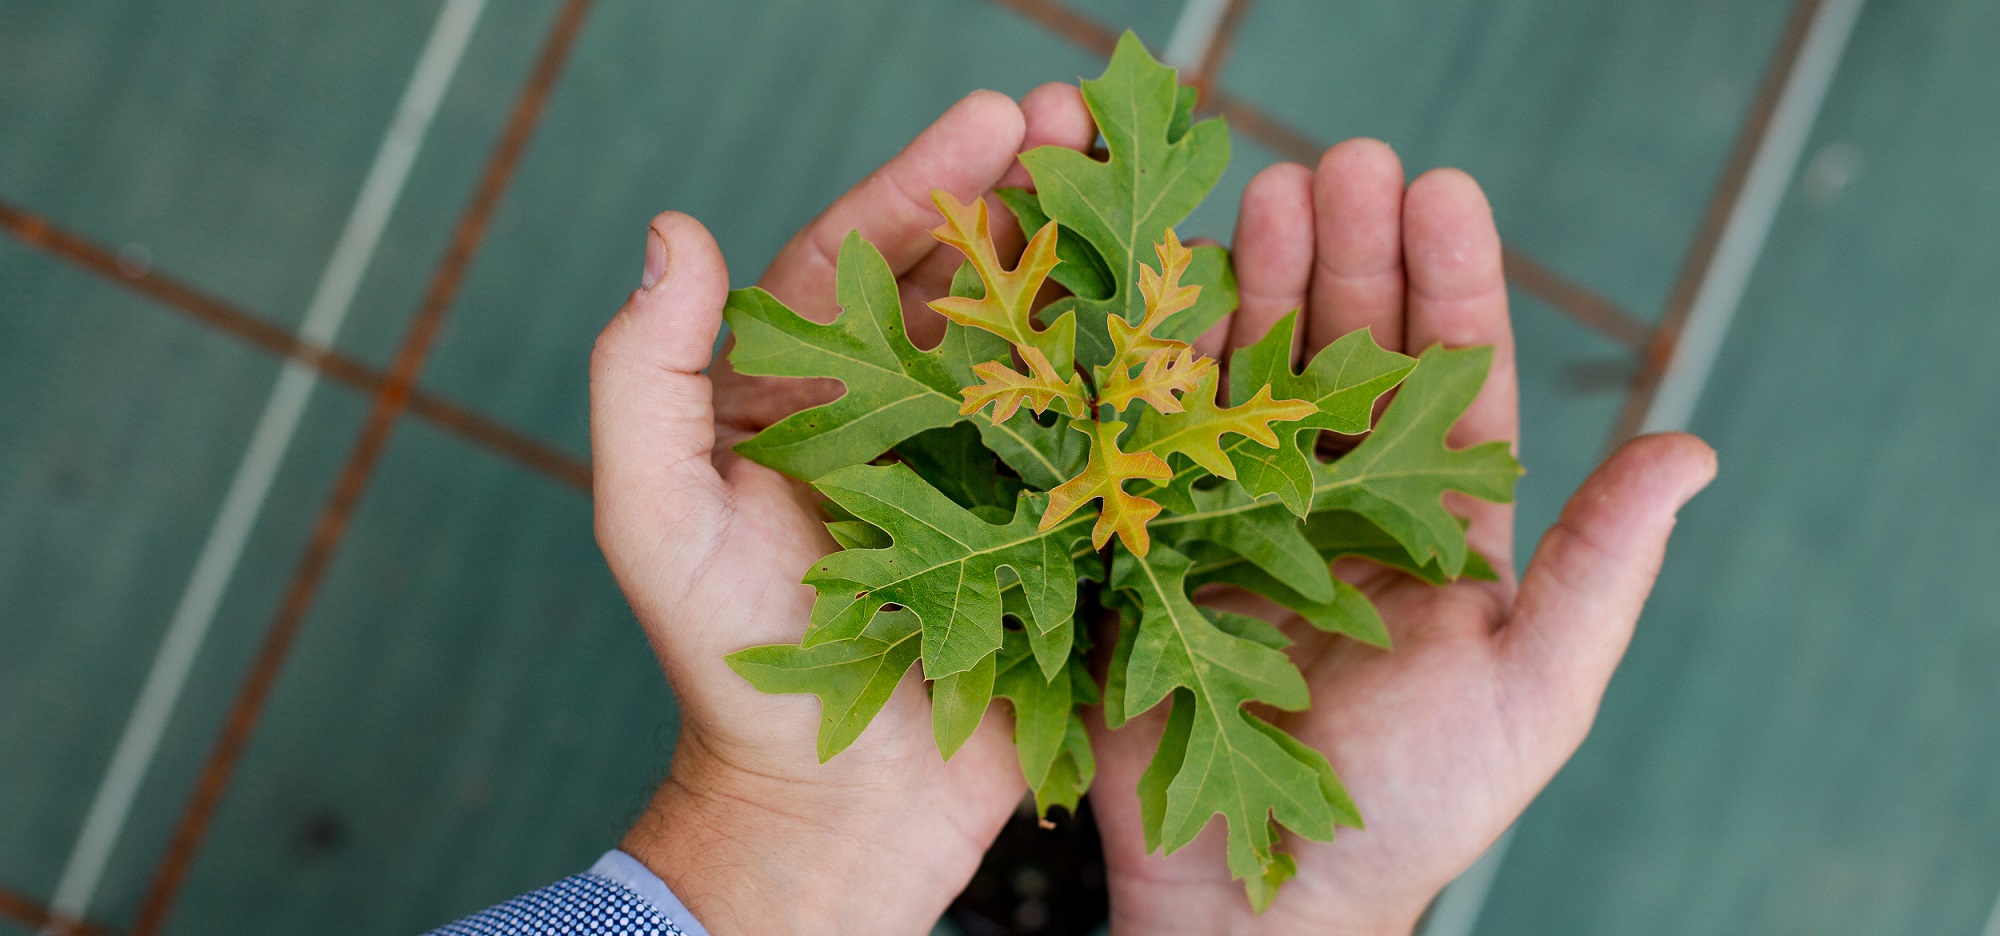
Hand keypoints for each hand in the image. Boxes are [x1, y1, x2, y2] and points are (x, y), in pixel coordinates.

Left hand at [591, 87, 1095, 934]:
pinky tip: (1196, 311)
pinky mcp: (1057, 533)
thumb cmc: (728, 664)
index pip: (869, 258)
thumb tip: (675, 232)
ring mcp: (990, 471)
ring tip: (1151, 190)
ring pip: (1048, 340)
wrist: (828, 808)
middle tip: (1085, 120)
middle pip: (972, 280)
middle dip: (1028, 195)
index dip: (928, 182)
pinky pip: (1110, 438)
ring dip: (1099, 260)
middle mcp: (906, 417)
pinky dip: (1154, 374)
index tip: (996, 116)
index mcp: (813, 394)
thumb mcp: (654, 519)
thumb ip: (642, 378)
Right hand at [1088, 139, 1718, 933]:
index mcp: (1439, 526)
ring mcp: (1246, 518)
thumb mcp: (1536, 687)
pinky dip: (1167, 359)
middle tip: (1340, 161)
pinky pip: (1163, 436)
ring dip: (1260, 279)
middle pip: (1350, 351)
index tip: (1441, 189)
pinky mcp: (1159, 543)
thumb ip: (1603, 566)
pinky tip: (1170, 285)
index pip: (1452, 379)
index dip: (1450, 281)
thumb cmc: (1414, 806)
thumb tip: (1697, 446)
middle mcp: (1343, 506)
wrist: (1262, 898)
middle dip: (1349, 254)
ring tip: (1262, 189)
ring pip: (1257, 373)